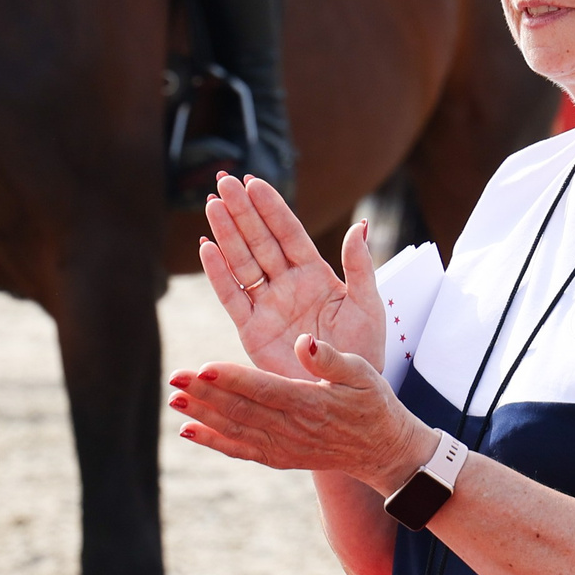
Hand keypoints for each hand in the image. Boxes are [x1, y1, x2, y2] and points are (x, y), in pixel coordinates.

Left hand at [169, 333, 435, 493]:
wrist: (383, 451)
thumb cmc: (374, 403)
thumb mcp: (363, 373)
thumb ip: (330, 359)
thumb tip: (304, 341)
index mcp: (310, 403)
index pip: (264, 389)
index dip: (232, 379)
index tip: (203, 368)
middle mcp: (292, 429)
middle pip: (241, 410)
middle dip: (205, 394)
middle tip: (175, 378)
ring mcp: (284, 447)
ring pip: (236, 430)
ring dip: (202, 415)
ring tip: (174, 399)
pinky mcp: (279, 457)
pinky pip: (241, 450)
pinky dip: (213, 442)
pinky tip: (188, 430)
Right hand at [196, 174, 385, 380]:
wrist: (345, 394)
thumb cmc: (362, 351)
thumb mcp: (367, 305)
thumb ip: (359, 266)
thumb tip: (360, 225)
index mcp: (315, 273)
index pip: (288, 233)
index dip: (271, 208)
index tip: (254, 182)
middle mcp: (287, 284)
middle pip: (259, 240)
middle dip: (242, 210)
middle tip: (225, 180)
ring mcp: (267, 305)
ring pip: (242, 261)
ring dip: (227, 233)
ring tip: (212, 203)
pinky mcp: (252, 330)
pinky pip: (231, 297)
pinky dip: (218, 273)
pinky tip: (207, 247)